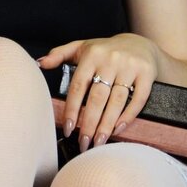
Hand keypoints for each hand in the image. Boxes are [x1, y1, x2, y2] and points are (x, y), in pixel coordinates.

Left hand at [38, 33, 159, 151]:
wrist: (139, 43)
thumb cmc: (105, 50)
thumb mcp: (81, 47)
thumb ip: (59, 55)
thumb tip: (39, 64)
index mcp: (91, 55)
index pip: (78, 86)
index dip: (72, 109)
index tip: (68, 129)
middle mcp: (110, 60)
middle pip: (97, 97)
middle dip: (89, 123)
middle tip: (83, 142)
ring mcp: (129, 67)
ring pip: (116, 101)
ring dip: (107, 124)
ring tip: (99, 141)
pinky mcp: (146, 74)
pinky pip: (137, 99)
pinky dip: (128, 116)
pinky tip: (118, 128)